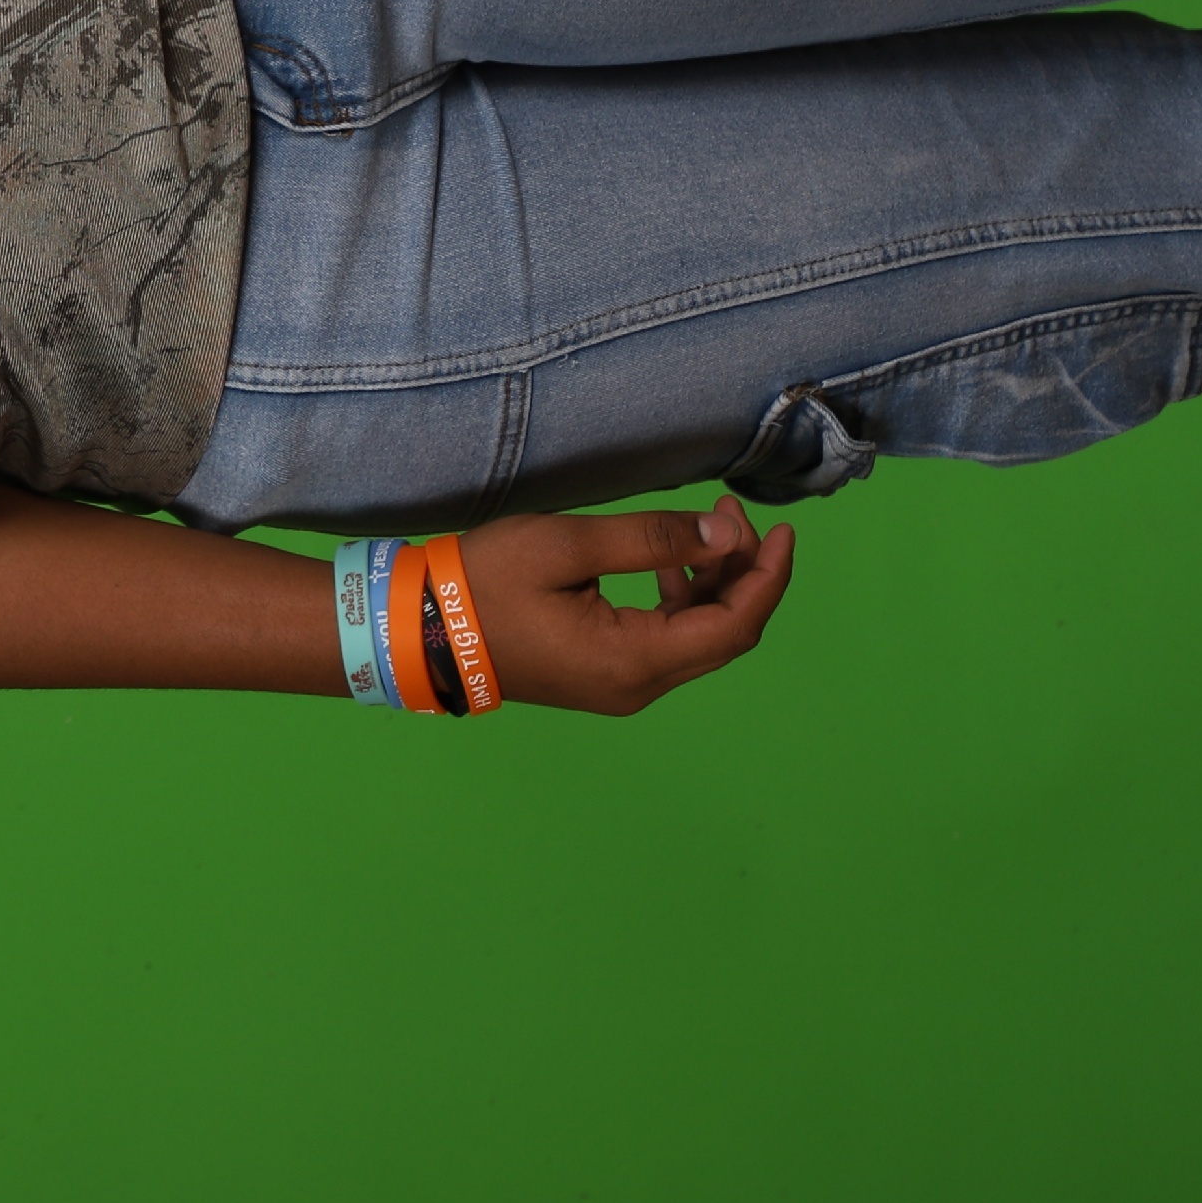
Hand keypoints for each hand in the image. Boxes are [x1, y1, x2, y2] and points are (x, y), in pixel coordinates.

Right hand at [454, 497, 797, 714]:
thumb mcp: (566, 546)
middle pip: (725, 636)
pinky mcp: (604, 677)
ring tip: (704, 530)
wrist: (421, 629)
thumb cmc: (484, 583)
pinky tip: (666, 567)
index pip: (735, 625)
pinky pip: (667, 644)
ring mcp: (621, 686)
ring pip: (698, 641)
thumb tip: (723, 536)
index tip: (780, 529)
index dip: (768, 577)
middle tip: (733, 515)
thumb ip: (650, 539)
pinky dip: (682, 603)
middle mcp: (639, 685)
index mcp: (635, 659)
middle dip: (744, 574)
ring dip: (714, 588)